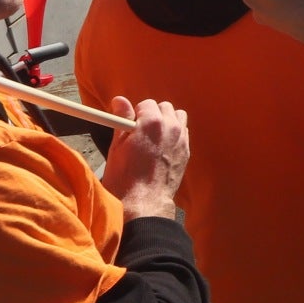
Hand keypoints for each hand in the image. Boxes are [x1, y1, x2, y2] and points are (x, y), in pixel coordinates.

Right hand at [102, 98, 188, 219]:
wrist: (144, 202)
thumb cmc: (125, 177)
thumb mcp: (117, 146)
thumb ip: (121, 119)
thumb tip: (119, 100)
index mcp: (151, 121)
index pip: (146, 104)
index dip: (136, 114)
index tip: (131, 126)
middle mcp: (170, 126)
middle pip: (164, 108)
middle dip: (153, 115)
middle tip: (141, 132)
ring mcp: (181, 139)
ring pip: (178, 117)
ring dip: (167, 122)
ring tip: (154, 138)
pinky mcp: (187, 151)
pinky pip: (183, 133)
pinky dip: (174, 134)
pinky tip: (163, 148)